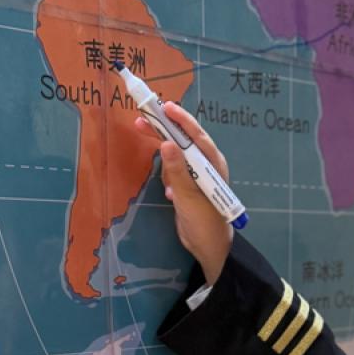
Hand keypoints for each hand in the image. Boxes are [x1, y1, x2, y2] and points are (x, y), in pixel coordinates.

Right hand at [138, 102, 233, 284]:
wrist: (208, 247)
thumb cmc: (204, 221)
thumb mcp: (188, 196)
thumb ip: (177, 170)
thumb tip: (166, 143)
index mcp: (213, 164)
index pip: (196, 135)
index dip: (181, 119)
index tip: (164, 107)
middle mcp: (207, 166)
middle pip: (183, 141)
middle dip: (164, 132)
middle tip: (140, 120)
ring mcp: (197, 177)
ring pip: (177, 159)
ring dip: (167, 165)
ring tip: (168, 186)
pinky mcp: (188, 188)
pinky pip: (174, 175)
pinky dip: (169, 180)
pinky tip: (170, 195)